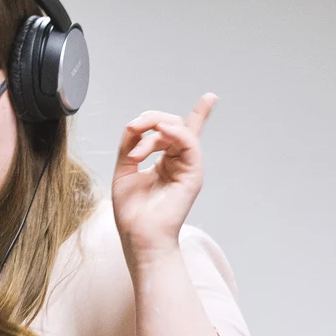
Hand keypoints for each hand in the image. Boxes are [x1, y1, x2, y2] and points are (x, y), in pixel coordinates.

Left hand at [112, 93, 215, 255]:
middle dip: (149, 121)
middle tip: (132, 132)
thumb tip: (137, 123)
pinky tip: (158, 132)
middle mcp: (180, 162)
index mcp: (165, 162)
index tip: (211, 98)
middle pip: (172, 125)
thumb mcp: (124, 169)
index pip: (179, 133)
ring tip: (136, 154)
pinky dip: (173, 133)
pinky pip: (188, 141)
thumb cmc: (132, 212)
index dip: (198, 114)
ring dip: (153, 132)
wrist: (140, 237)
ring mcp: (188, 167)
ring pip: (178, 129)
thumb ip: (130, 144)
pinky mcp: (193, 173)